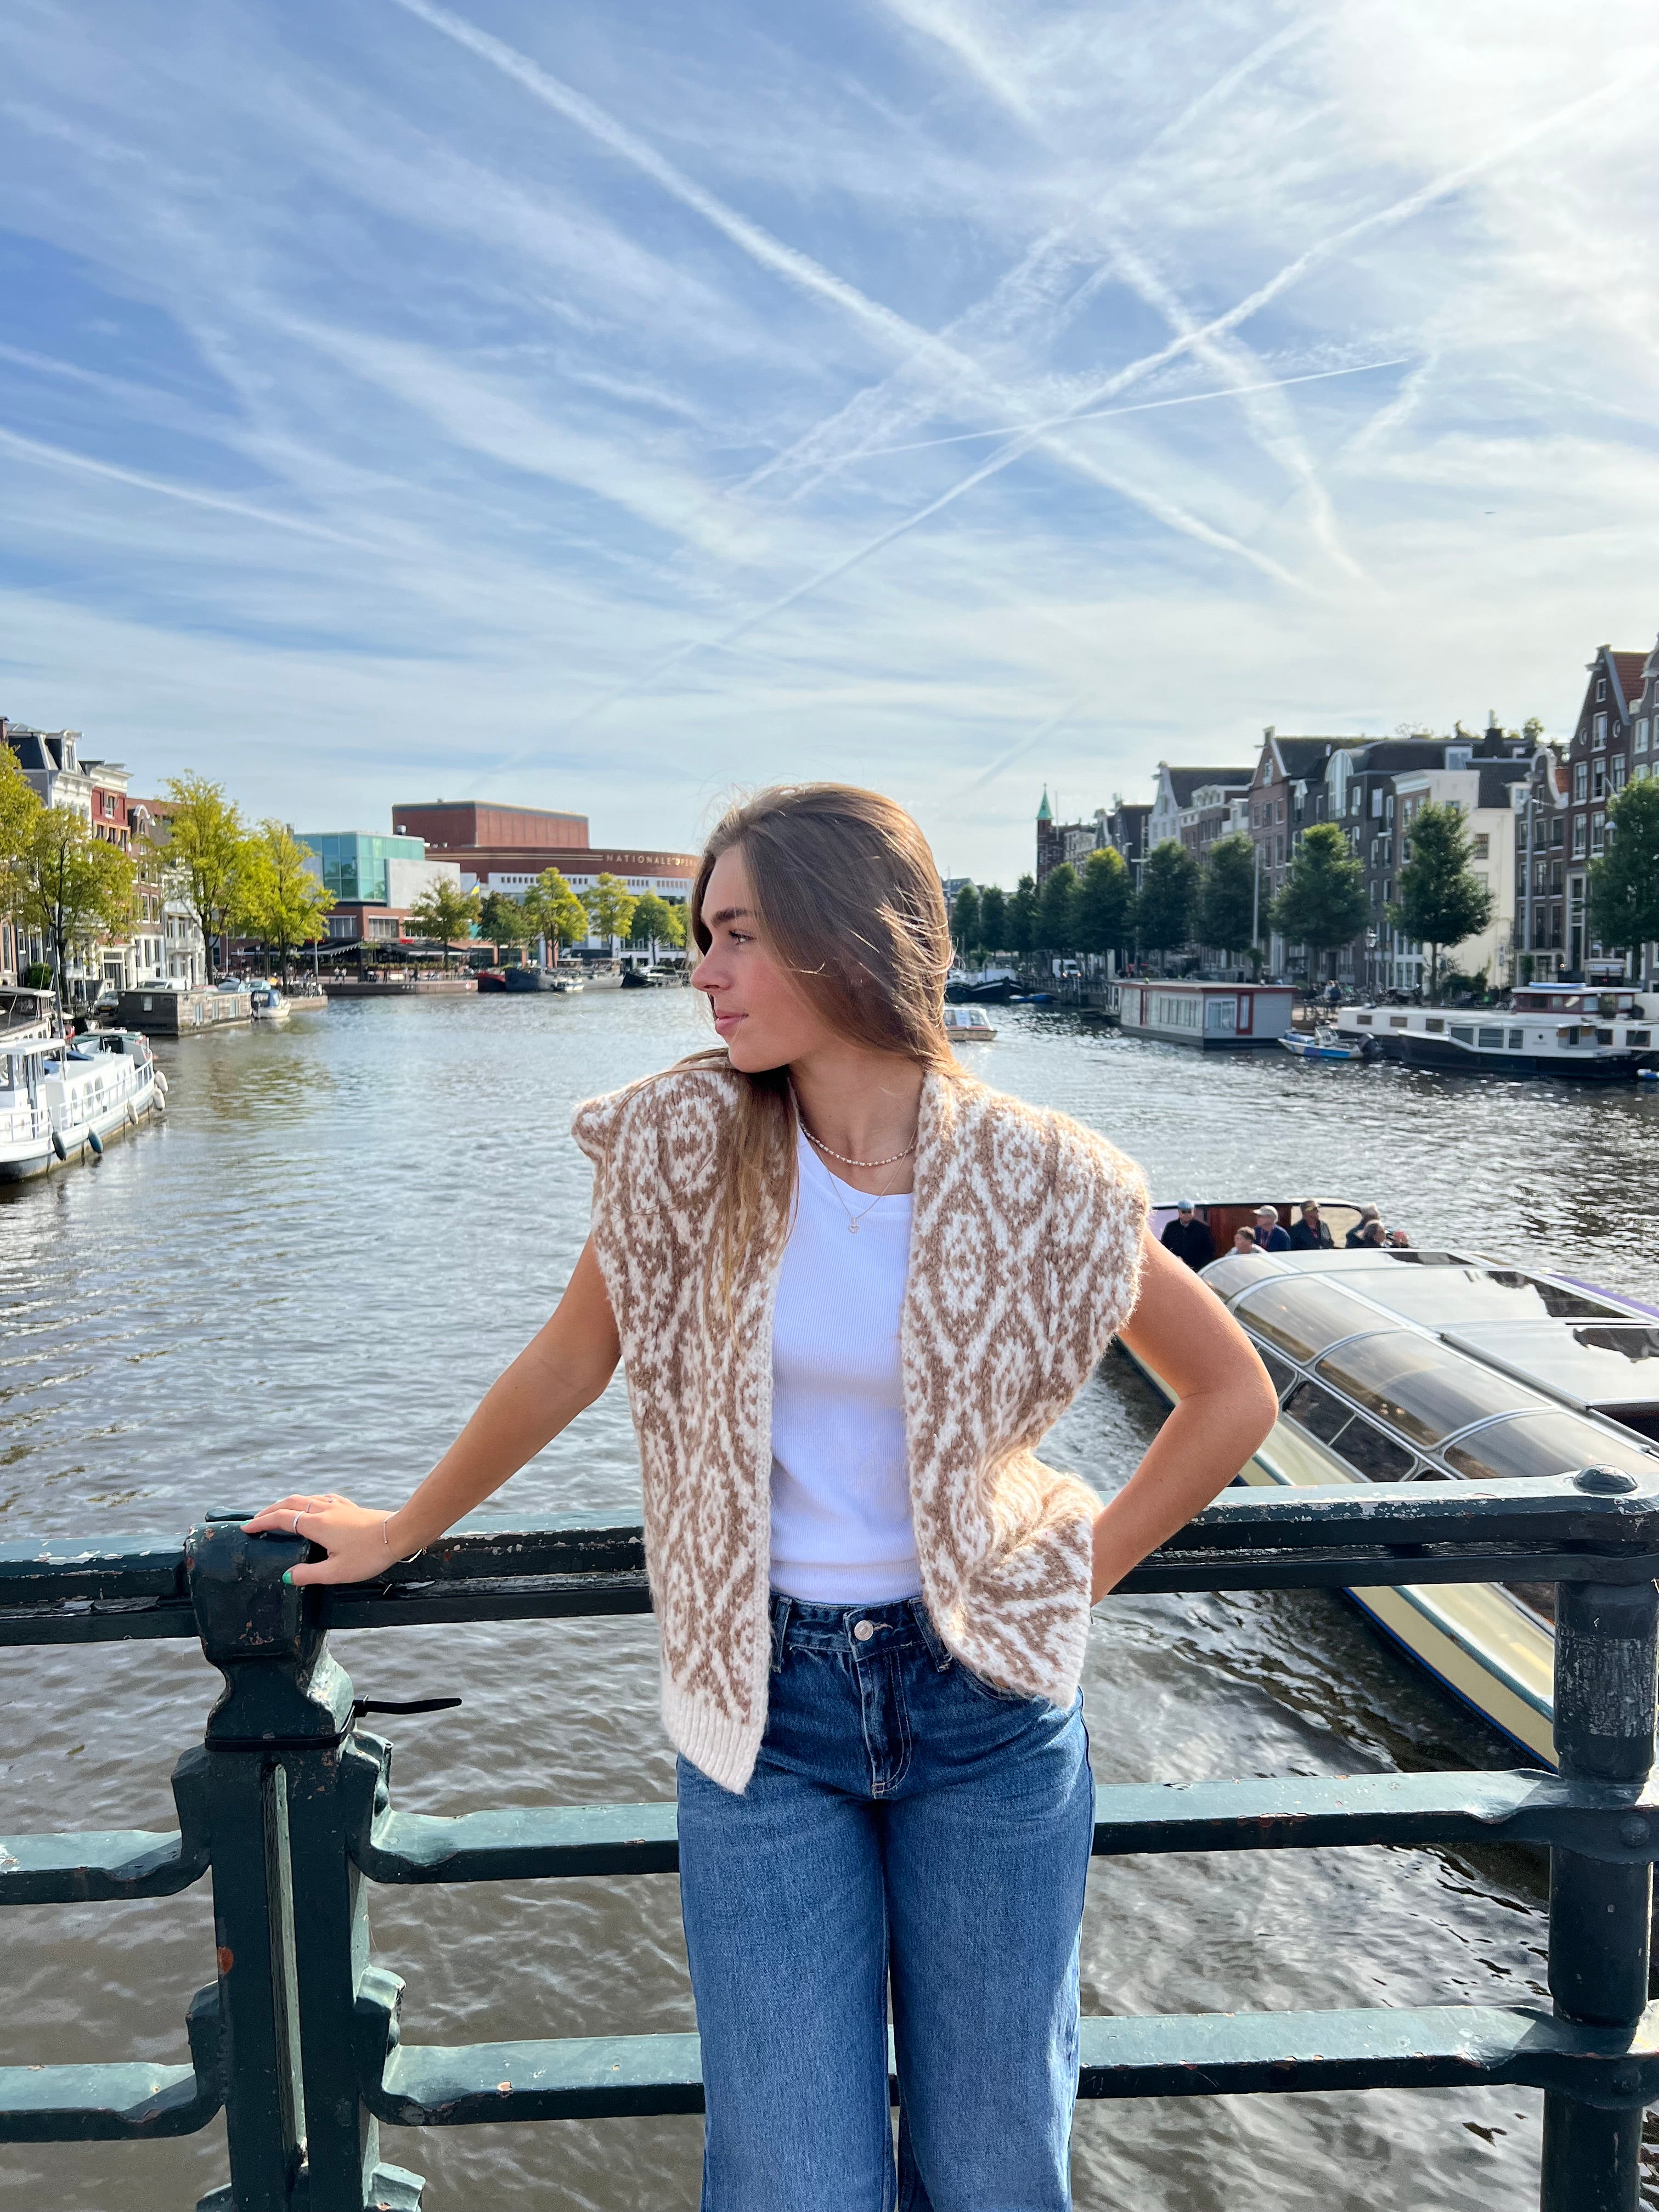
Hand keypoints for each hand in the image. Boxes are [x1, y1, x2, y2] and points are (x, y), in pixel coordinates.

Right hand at [241, 1492, 403, 1585]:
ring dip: (288, 1504)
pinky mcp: (351, 1507)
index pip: (281, 1519)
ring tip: (279, 1513)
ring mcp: (339, 1506)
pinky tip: (314, 1504)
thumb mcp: (336, 1572)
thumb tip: (287, 1576)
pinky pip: (323, 1498)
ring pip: (306, 1498)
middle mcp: (325, 1510)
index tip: (246, 1528)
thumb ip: (309, 1574)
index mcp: (317, 1525)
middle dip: (270, 1510)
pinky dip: (309, 1500)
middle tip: (256, 1520)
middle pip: (290, 1503)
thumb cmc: (369, 1555)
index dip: (261, 1523)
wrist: (399, 1534)